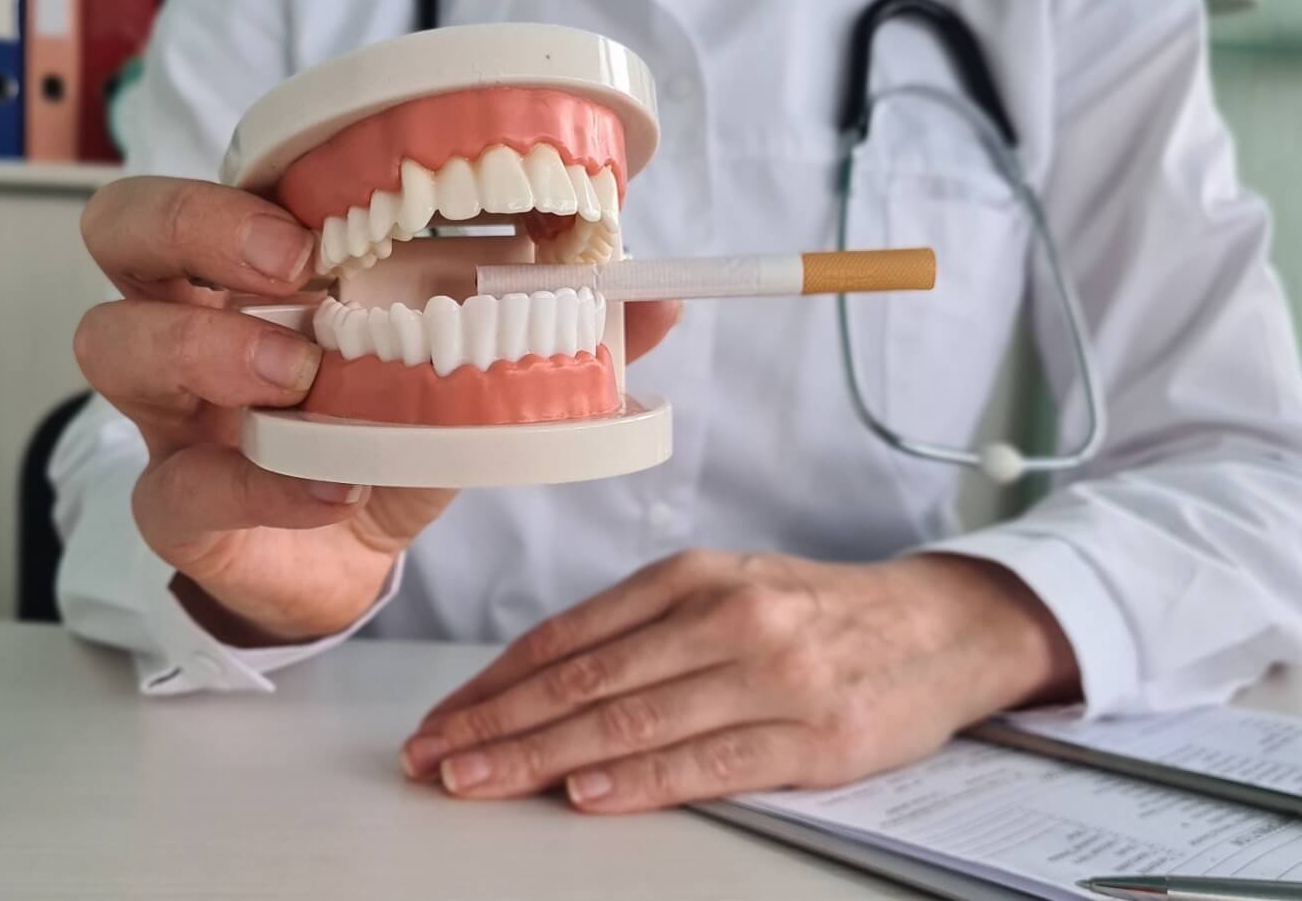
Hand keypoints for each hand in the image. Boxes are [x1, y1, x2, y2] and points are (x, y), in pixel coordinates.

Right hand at [76, 176, 680, 641]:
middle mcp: (192, 317)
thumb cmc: (379, 434)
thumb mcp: (459, 372)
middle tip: (290, 265)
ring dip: (209, 348)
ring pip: (113, 344)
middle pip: (124, 230)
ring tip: (299, 376)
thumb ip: (545, 331)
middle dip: (196, 226)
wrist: (336, 554)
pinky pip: (177, 487)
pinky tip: (327, 490)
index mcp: (255, 265)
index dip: (244, 175)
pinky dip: (258, 485)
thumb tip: (657, 298)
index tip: (328, 200)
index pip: (213, 177)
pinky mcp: (179, 502)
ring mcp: (170, 411)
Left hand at [401, 550, 1078, 812]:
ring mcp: (769, 674)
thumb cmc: (816, 612)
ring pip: (632, 720)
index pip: (567, 636)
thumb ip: (642, 631)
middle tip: (433, 758)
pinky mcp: (812, 735)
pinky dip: (641, 782)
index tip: (441, 719)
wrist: (940, 626)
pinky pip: (709, 761)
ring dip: (544, 758)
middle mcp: (723, 616)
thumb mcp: (727, 591)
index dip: (494, 682)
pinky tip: (586, 796)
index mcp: (691, 577)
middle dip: (497, 724)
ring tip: (478, 781)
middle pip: (586, 679)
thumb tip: (540, 684)